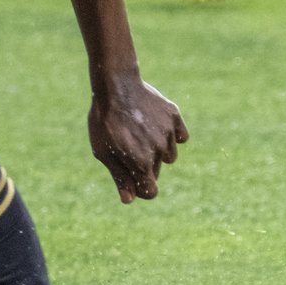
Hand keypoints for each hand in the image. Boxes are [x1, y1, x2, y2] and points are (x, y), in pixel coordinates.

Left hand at [88, 72, 185, 201]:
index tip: (132, 178)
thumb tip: (130, 199)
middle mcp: (159, 151)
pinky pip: (181, 136)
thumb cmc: (104, 121)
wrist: (116, 85)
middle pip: (156, 172)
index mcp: (141, 163)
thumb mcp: (104, 152)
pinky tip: (155, 125)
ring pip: (169, 155)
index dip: (140, 188)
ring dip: (158, 150)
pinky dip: (171, 134)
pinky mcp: (174, 117)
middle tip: (127, 146)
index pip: (150, 191)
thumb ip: (120, 177)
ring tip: (140, 134)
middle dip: (144, 166)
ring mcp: (169, 133)